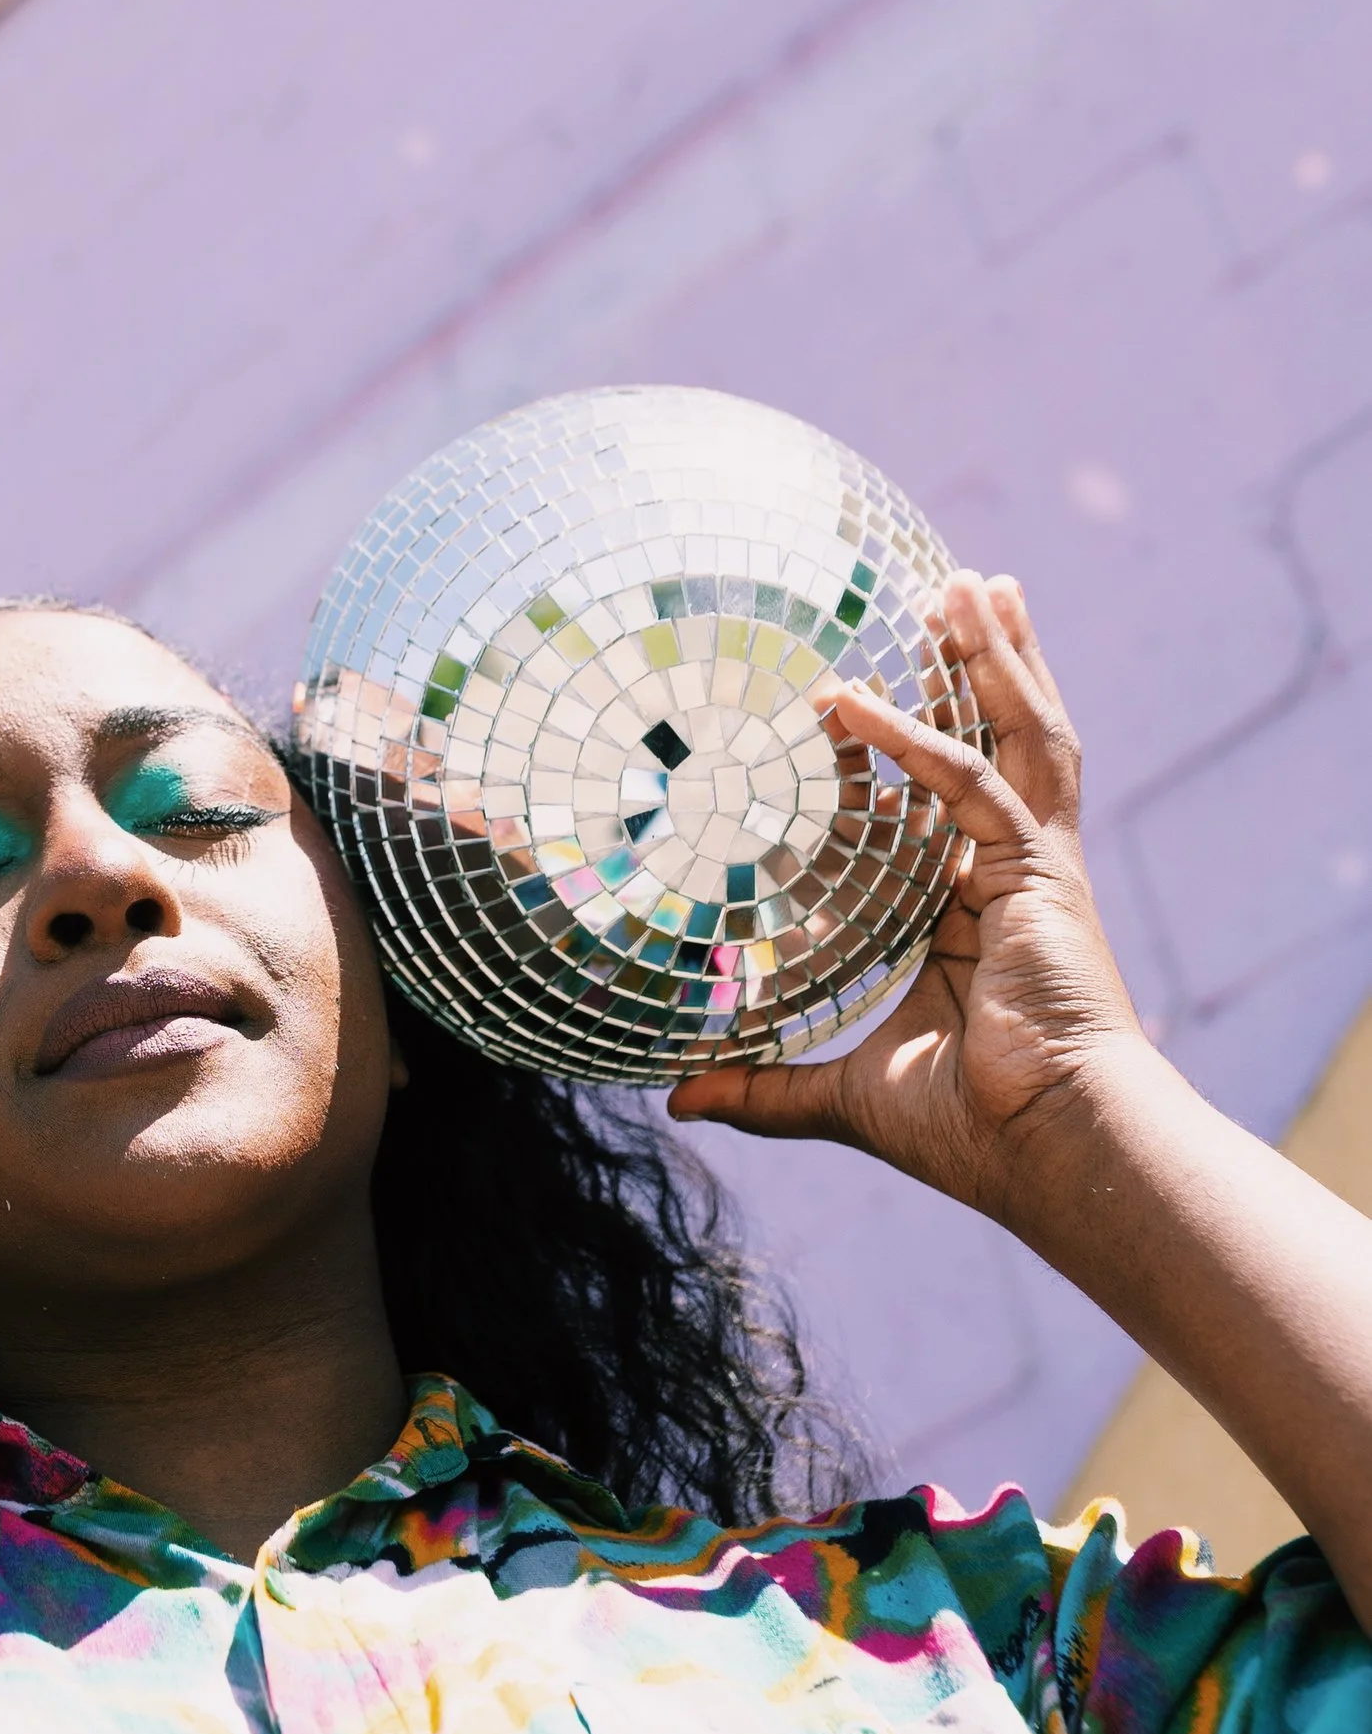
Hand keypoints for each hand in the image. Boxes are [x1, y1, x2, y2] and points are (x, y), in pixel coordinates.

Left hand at [666, 574, 1146, 1225]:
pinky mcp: (1036, 874)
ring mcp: (1033, 867)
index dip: (901, 740)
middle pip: (1007, 737)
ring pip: (1017, 734)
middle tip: (958, 586)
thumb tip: (680, 1095)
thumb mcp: (845, 1096)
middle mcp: (1013, 873)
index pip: (942, 795)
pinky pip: (971, 786)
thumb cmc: (974, 1131)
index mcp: (977, 911)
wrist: (1052, 1151)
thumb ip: (765, 1085)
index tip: (843, 697)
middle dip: (987, 661)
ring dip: (991, 657)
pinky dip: (917, 741)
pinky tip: (858, 704)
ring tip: (967, 582)